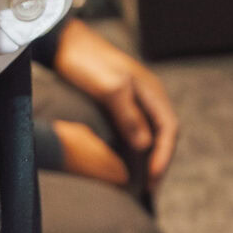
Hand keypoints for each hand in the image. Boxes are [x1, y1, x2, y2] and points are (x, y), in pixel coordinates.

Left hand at [52, 17, 176, 188]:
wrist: (63, 40)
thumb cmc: (84, 62)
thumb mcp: (108, 87)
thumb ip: (128, 115)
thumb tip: (145, 145)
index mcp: (151, 90)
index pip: (169, 129)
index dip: (164, 156)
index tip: (153, 180)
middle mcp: (148, 95)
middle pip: (164, 133)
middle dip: (160, 162)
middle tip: (150, 191)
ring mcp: (135, 97)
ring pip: (152, 132)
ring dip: (150, 157)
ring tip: (141, 182)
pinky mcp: (120, 100)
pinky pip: (137, 129)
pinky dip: (137, 148)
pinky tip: (127, 161)